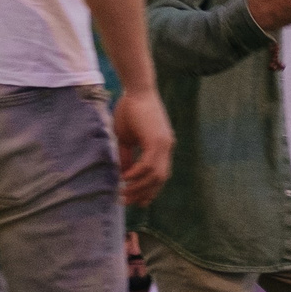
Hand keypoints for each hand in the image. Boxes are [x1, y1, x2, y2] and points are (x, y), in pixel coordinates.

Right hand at [115, 88, 176, 206]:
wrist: (136, 89)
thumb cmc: (129, 110)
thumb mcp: (126, 138)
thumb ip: (127, 156)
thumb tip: (124, 174)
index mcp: (162, 146)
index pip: (160, 175)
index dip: (150, 190)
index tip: (138, 201)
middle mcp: (166, 147)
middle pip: (160, 179)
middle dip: (144, 193)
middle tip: (128, 202)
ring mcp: (164, 144)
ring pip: (155, 175)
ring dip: (139, 187)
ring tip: (124, 193)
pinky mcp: (157, 140)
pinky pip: (149, 164)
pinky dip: (138, 174)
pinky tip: (125, 178)